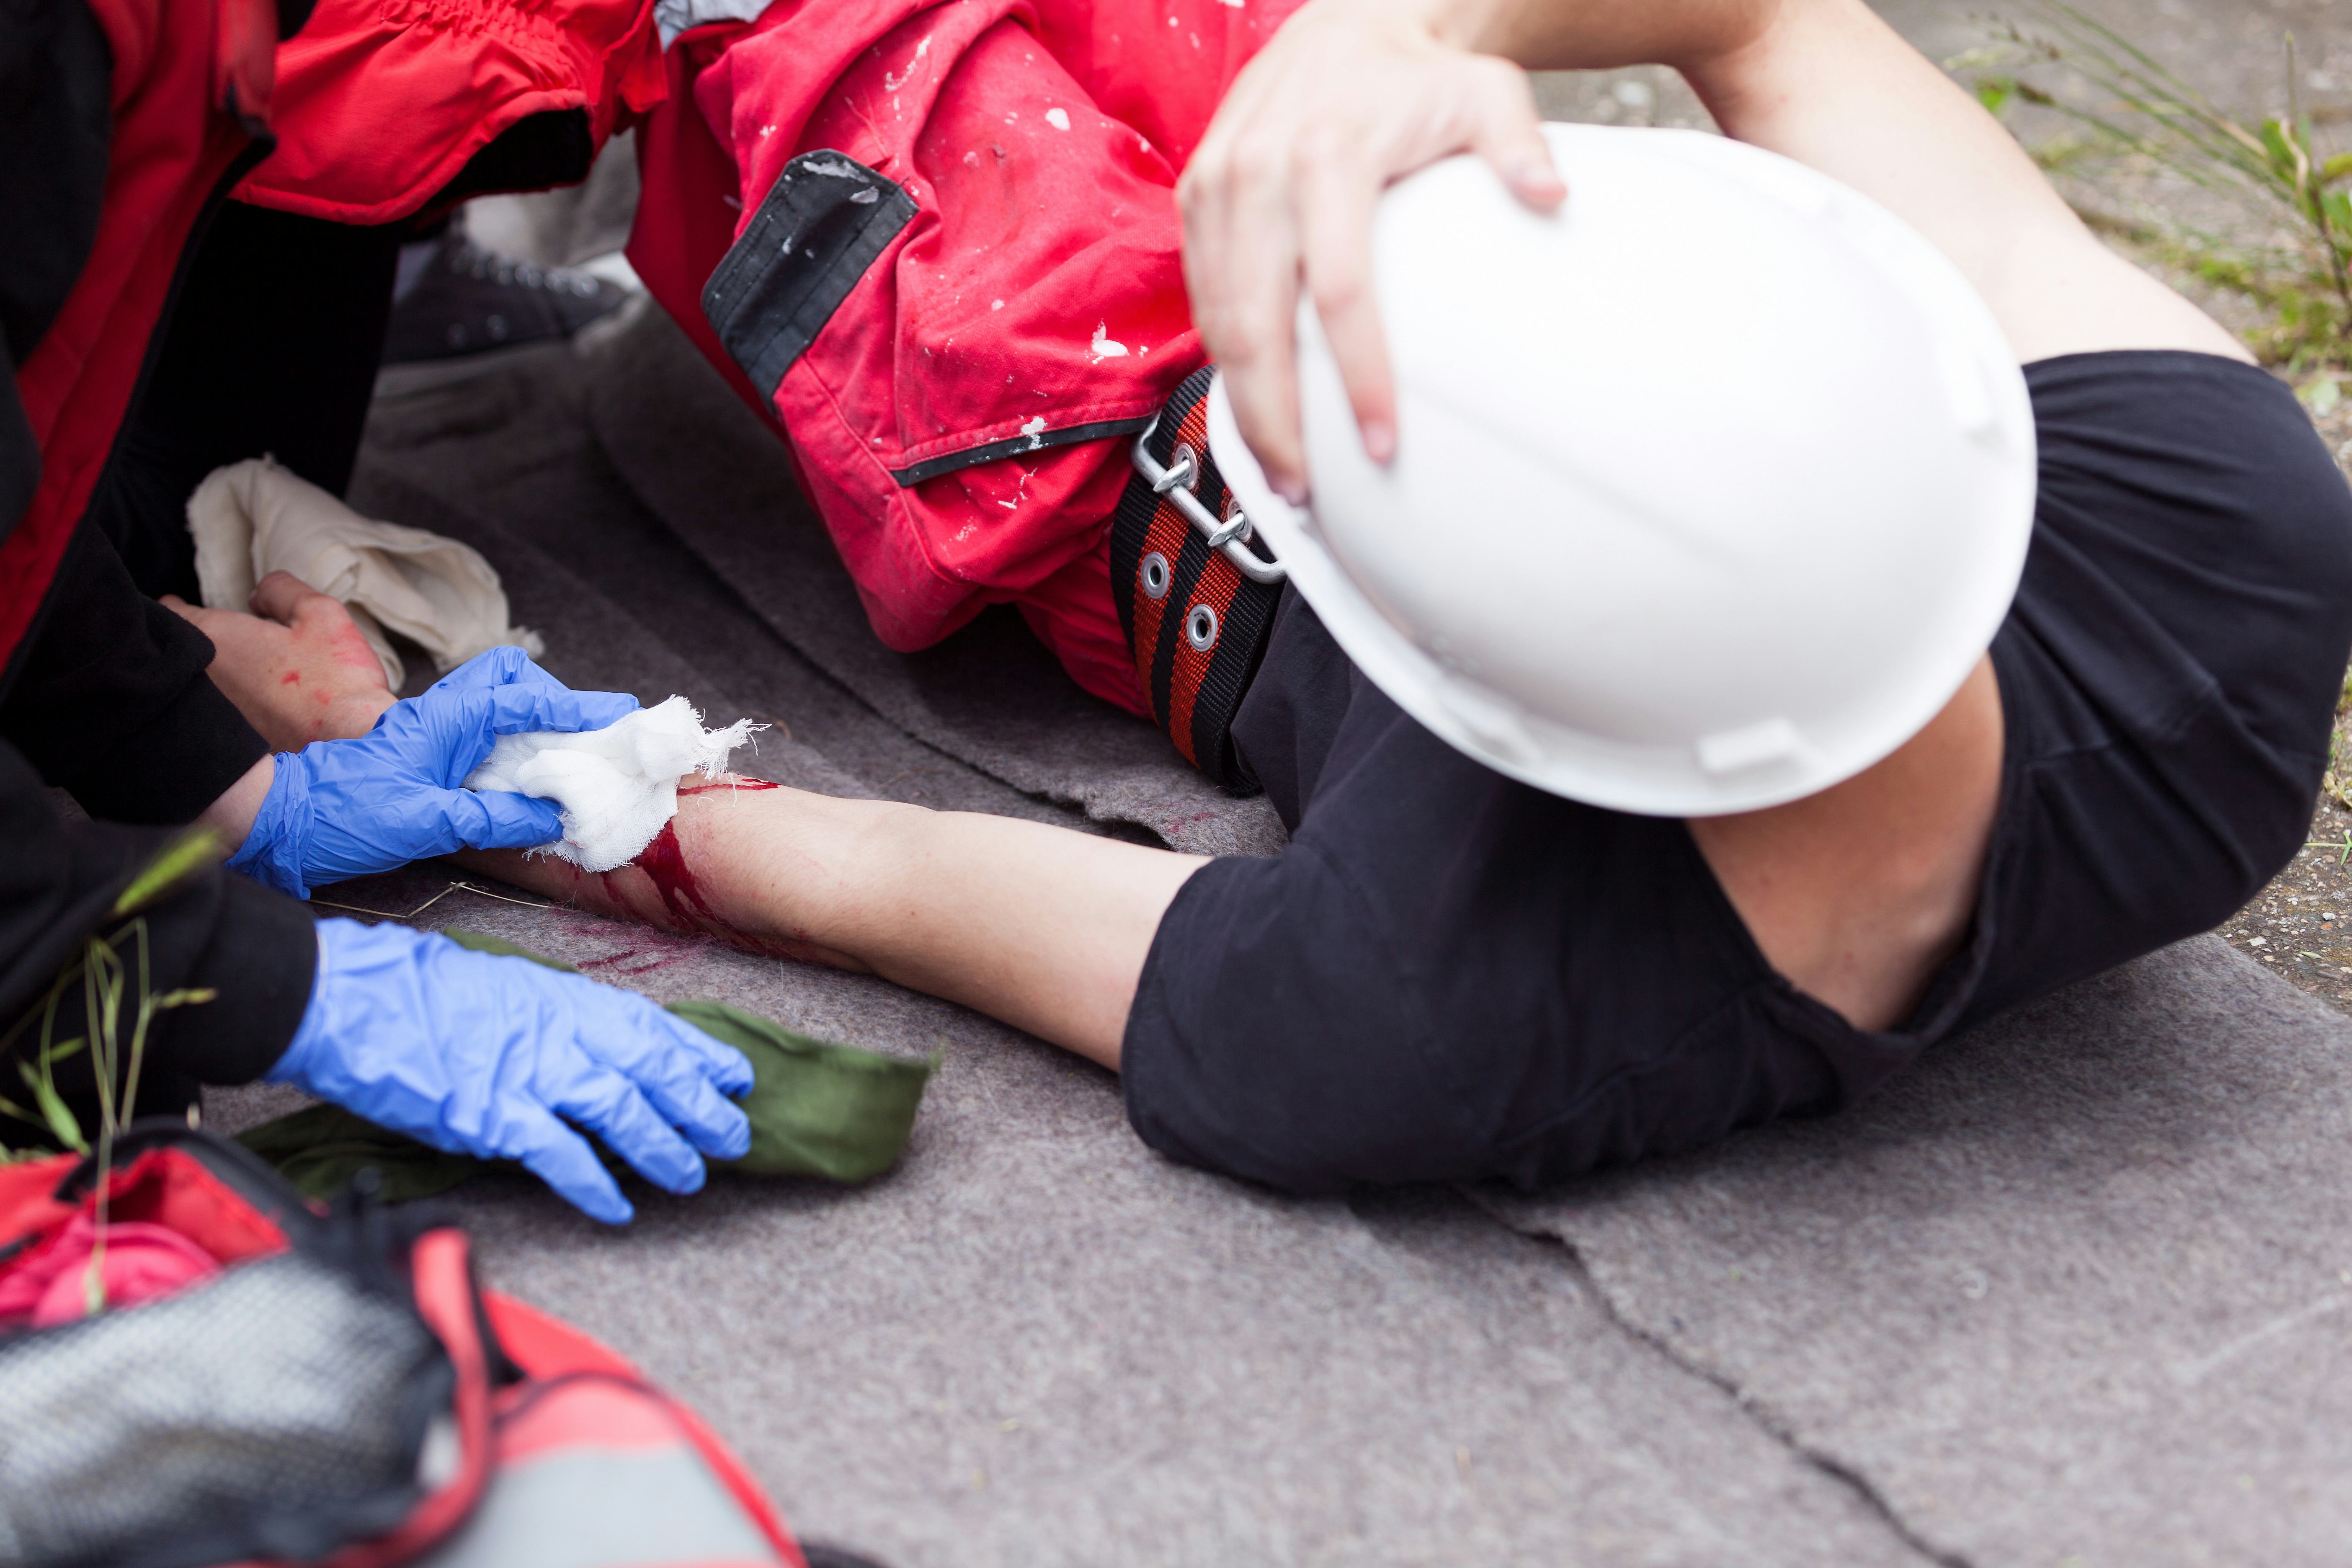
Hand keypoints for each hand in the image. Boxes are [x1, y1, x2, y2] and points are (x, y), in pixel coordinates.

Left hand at [163, 572, 398, 749]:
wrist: (351, 748)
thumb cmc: (335, 680)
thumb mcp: (320, 614)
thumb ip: (281, 591)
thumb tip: (257, 595)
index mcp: (216, 638)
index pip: (171, 615)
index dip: (173, 609)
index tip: (174, 605)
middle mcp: (202, 678)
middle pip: (181, 654)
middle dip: (189, 643)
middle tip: (200, 634)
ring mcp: (211, 715)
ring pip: (196, 687)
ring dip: (208, 677)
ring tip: (228, 669)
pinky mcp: (229, 744)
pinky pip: (214, 716)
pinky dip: (223, 707)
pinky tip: (248, 706)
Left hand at [228, 646, 638, 897]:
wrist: (282, 824)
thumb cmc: (343, 815)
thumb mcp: (425, 822)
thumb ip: (492, 818)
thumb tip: (553, 817)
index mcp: (446, 718)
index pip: (524, 697)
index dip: (576, 705)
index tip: (618, 713)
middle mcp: (443, 717)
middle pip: (510, 677)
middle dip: (554, 694)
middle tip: (585, 733)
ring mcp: (434, 735)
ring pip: (498, 707)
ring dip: (537, 725)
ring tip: (570, 759)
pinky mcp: (428, 759)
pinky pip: (484, 741)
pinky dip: (514, 752)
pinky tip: (529, 784)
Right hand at [273, 920, 754, 1222]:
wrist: (358, 999)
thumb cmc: (427, 994)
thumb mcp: (511, 991)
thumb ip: (560, 1020)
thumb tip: (599, 1047)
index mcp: (568, 1001)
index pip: (656, 1029)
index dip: (702, 1055)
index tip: (737, 1078)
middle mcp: (563, 1034)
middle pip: (654, 1072)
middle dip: (701, 1108)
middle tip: (734, 1137)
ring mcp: (531, 1074)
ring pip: (623, 1113)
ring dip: (663, 1149)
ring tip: (692, 1177)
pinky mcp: (495, 1115)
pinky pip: (560, 1155)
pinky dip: (594, 1183)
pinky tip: (617, 1208)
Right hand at [1178, 0, 1562, 501]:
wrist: (1344, 21)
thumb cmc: (1418, 75)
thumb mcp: (1485, 93)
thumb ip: (1519, 146)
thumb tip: (1554, 202)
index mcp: (1326, 153)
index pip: (1340, 288)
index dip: (1358, 375)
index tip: (1382, 442)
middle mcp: (1258, 171)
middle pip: (1258, 324)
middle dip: (1278, 421)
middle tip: (1307, 493)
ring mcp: (1215, 185)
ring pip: (1219, 321)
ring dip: (1245, 406)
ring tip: (1282, 472)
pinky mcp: (1194, 196)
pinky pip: (1203, 296)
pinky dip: (1224, 360)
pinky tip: (1255, 408)